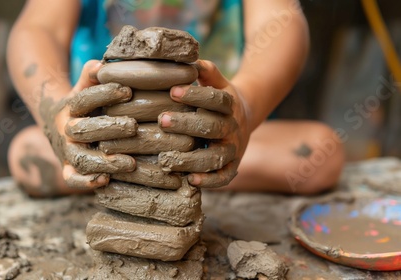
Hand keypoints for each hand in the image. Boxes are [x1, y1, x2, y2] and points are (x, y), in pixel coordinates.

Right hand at [39, 60, 136, 188]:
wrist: (57, 126)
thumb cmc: (83, 104)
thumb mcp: (85, 86)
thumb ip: (92, 75)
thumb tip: (103, 64)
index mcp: (70, 107)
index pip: (84, 99)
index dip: (104, 94)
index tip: (127, 91)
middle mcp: (67, 130)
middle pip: (83, 130)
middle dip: (109, 128)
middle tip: (134, 126)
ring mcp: (67, 152)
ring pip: (81, 158)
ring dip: (104, 161)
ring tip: (130, 163)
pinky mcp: (68, 170)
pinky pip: (72, 179)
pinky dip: (86, 182)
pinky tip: (105, 180)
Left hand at [158, 60, 250, 187]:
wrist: (246, 118)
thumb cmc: (220, 99)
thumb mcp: (218, 82)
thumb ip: (207, 72)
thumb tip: (190, 58)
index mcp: (230, 104)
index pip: (216, 99)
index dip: (196, 95)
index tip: (173, 91)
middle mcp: (233, 127)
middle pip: (212, 127)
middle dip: (187, 125)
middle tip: (162, 120)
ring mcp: (233, 149)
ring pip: (216, 156)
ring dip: (192, 158)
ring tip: (167, 158)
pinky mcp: (232, 167)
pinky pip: (224, 177)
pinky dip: (210, 182)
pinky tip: (190, 180)